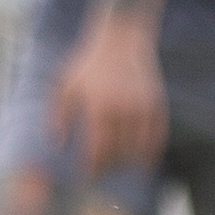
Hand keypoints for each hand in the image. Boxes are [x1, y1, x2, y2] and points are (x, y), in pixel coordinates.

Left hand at [47, 14, 166, 178]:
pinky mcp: (156, 103)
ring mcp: (142, 107)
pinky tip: (145, 164)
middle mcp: (122, 110)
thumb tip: (56, 143)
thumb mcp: (65, 85)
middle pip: (118, 152)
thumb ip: (58, 115)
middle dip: (108, 167)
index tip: (87, 177)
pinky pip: (157, 136)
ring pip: (138, 148)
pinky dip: (152, 153)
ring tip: (118, 170)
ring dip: (128, 163)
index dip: (93, 168)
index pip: (97, 149)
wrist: (120, 37)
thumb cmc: (87, 63)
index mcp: (98, 107)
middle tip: (101, 175)